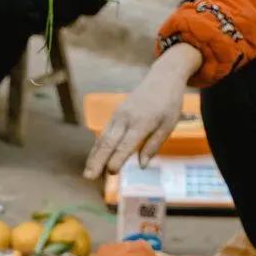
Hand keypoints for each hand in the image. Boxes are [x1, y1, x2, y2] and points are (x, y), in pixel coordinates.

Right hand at [85, 44, 201, 178]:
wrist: (162, 78)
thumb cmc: (169, 104)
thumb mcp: (168, 125)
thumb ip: (153, 145)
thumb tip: (141, 166)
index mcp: (142, 122)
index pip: (126, 144)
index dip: (117, 159)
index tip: (111, 173)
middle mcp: (126, 119)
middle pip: (108, 142)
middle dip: (98, 161)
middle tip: (88, 177)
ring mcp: (118, 116)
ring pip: (102, 138)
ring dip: (94, 157)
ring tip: (87, 173)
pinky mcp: (115, 115)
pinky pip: (104, 134)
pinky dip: (97, 148)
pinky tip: (92, 160)